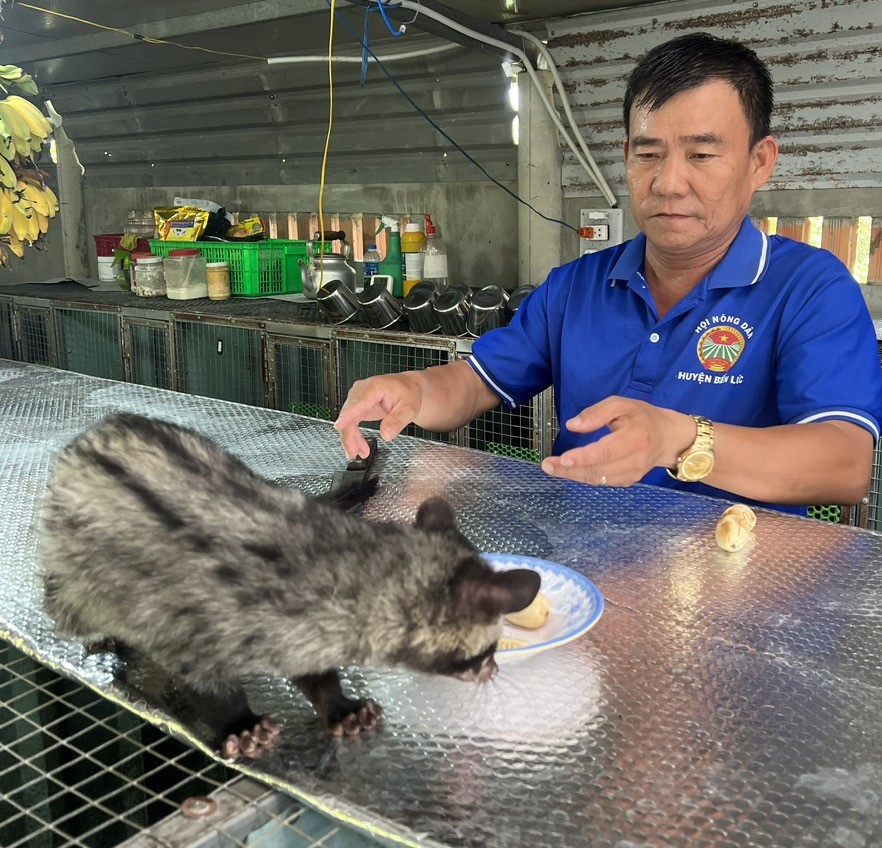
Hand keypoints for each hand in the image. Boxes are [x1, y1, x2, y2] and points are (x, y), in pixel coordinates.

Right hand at [334, 373, 422, 459]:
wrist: (407, 388)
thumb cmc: (408, 393)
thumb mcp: (409, 408)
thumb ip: (397, 421)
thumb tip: (386, 434)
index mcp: (375, 387)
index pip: (358, 402)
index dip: (347, 415)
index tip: (339, 426)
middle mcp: (362, 390)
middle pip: (348, 414)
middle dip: (349, 436)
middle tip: (355, 453)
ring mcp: (357, 398)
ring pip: (347, 421)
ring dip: (351, 439)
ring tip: (361, 452)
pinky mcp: (357, 406)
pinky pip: (350, 422)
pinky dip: (353, 436)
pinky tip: (359, 446)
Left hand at [540, 396, 694, 486]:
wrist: (668, 438)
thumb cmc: (642, 417)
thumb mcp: (621, 405)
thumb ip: (596, 413)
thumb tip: (572, 425)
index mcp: (634, 439)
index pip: (605, 452)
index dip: (583, 458)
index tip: (562, 459)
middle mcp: (634, 461)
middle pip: (597, 470)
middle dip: (569, 470)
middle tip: (547, 465)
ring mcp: (632, 475)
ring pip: (597, 479)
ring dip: (572, 475)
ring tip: (551, 468)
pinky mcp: (628, 481)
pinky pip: (601, 481)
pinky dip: (583, 477)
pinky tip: (569, 471)